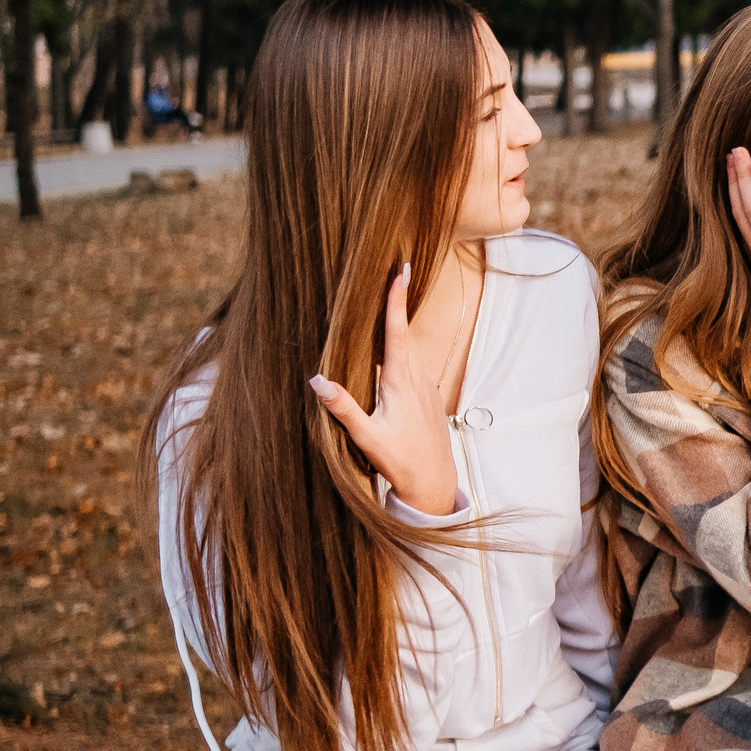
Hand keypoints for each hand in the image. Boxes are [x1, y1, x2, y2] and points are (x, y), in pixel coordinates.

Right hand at [308, 260, 459, 515]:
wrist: (434, 482)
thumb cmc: (400, 461)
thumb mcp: (367, 437)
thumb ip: (343, 409)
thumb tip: (316, 380)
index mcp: (401, 381)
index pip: (396, 332)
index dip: (395, 301)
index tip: (399, 271)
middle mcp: (416, 377)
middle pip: (403, 331)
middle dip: (396, 301)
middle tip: (393, 268)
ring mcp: (424, 386)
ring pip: (408, 346)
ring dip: (398, 323)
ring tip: (387, 296)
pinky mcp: (425, 395)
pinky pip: (411, 362)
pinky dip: (401, 346)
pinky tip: (392, 344)